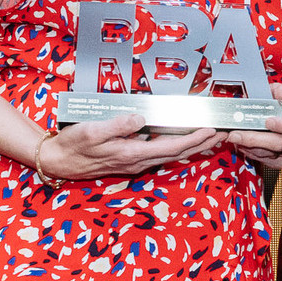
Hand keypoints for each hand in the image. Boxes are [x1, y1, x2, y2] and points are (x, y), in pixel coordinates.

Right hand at [38, 114, 220, 180]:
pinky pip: (160, 153)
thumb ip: (116, 124)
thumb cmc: (72, 145)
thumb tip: (139, 118)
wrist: (57, 161)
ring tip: (212, 136)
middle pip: (179, 153)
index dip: (195, 139)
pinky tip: (184, 140)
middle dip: (203, 143)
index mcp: (132, 153)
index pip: (172, 147)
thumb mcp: (91, 131)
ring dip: (194, 146)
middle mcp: (138, 161)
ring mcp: (135, 162)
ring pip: (172, 154)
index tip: (212, 130)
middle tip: (224, 133)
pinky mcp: (130, 159)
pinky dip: (177, 147)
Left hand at [225, 82, 281, 168]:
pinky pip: (265, 161)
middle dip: (255, 139)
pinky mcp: (281, 162)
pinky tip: (242, 145)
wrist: (273, 117)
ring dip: (249, 146)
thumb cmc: (276, 105)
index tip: (268, 121)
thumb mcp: (277, 92)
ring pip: (270, 154)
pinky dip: (251, 153)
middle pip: (280, 143)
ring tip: (234, 137)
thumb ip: (280, 90)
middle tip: (236, 134)